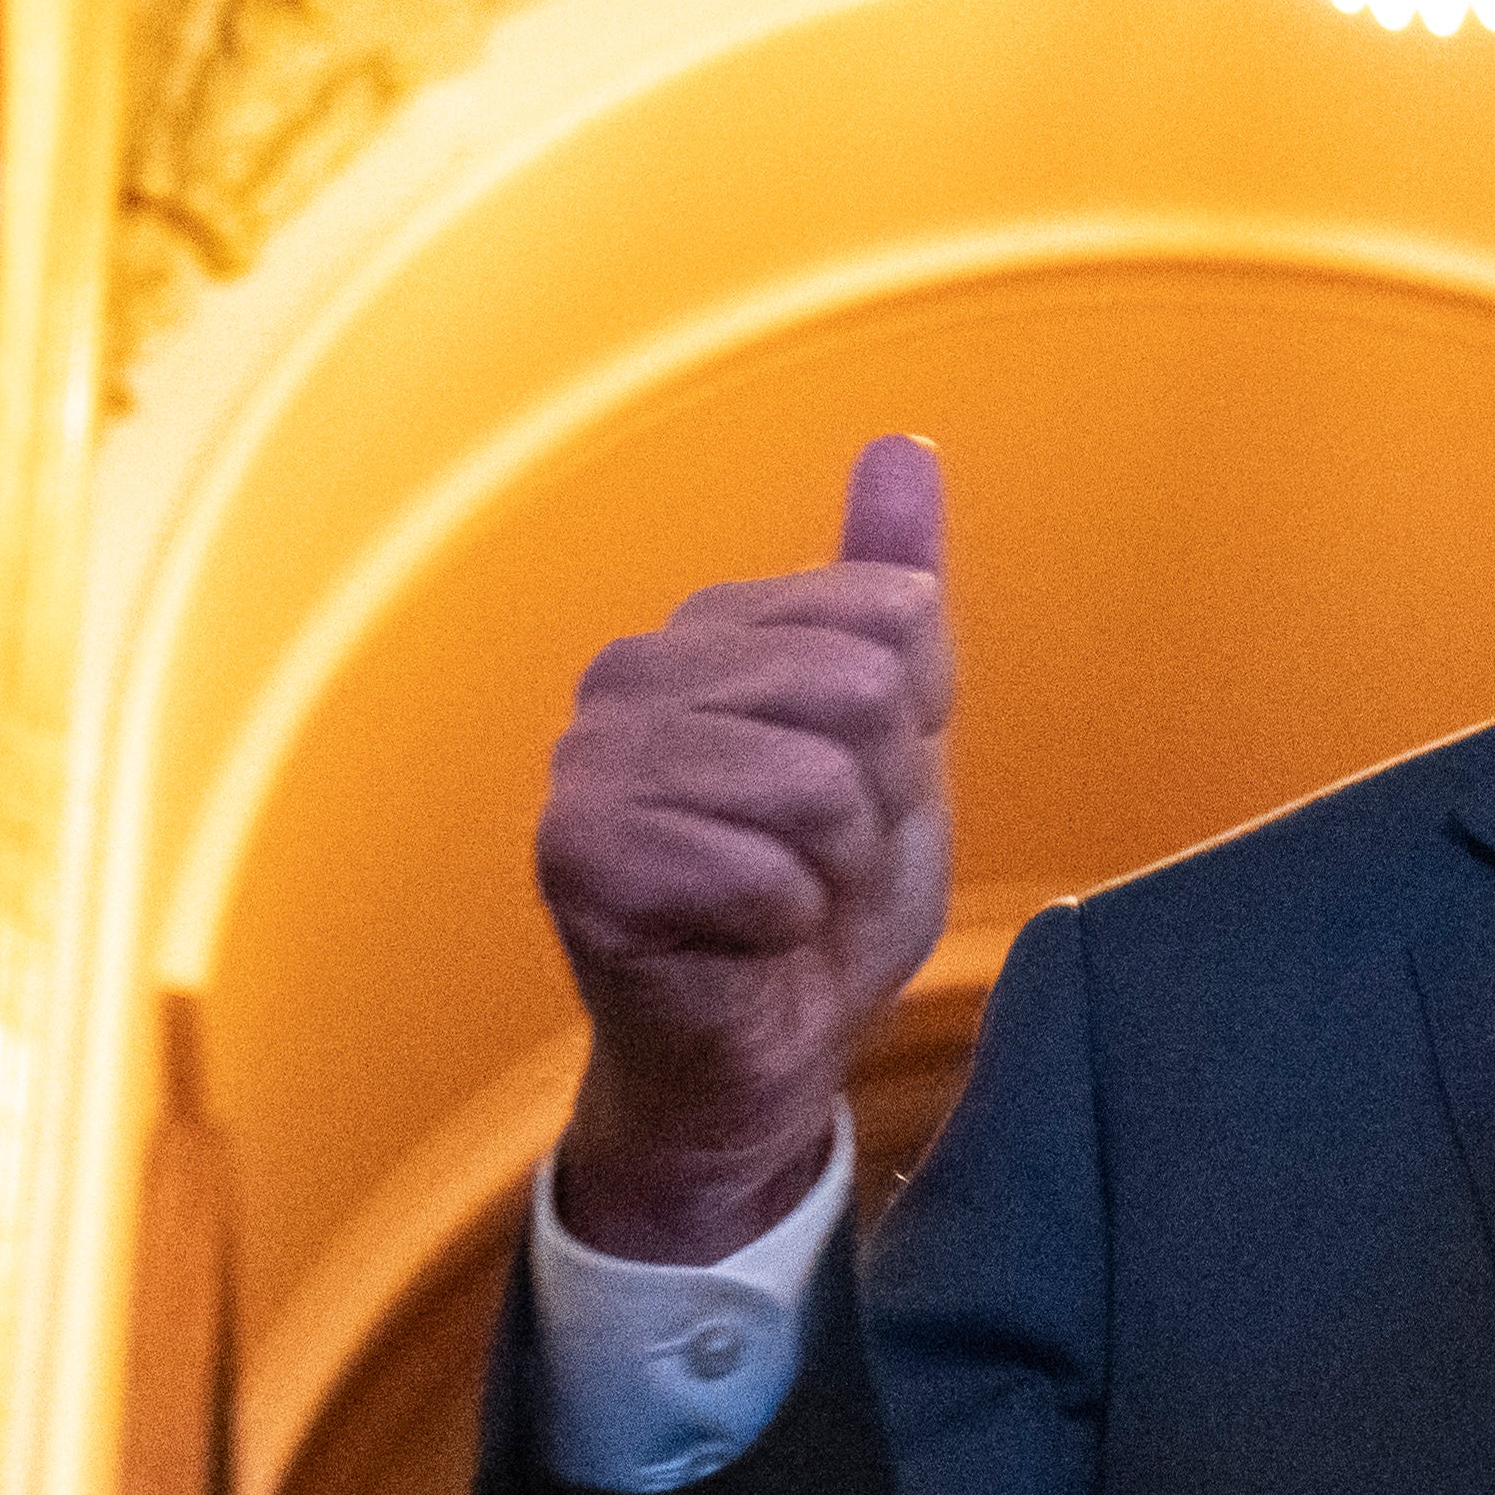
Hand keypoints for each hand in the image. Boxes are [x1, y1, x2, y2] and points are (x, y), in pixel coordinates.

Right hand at [537, 436, 956, 1260]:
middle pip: (860, 690)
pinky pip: (761, 869)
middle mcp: (630, 672)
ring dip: (833, 868)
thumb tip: (902, 445)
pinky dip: (783, 924)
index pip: (893, 615)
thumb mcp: (896, 736)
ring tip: (784, 899)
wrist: (765, 1049)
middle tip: (822, 859)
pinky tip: (739, 939)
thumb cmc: (823, 899)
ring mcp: (589, 759)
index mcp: (709, 628)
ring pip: (815, 781)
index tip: (863, 789)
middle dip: (878, 801)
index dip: (916, 724)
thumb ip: (890, 592)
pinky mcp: (579, 854)